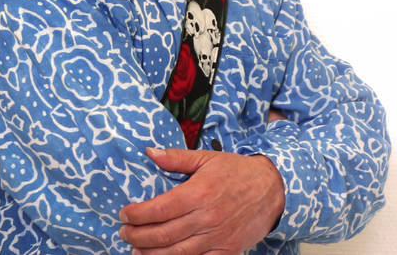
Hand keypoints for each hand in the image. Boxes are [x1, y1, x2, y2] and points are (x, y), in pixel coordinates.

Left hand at [119, 147, 284, 254]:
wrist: (271, 188)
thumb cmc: (237, 171)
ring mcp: (215, 238)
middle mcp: (205, 217)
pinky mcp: (225, 252)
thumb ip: (177, 158)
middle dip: (137, 235)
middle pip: (162, 235)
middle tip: (124, 232)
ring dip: (150, 253)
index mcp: (199, 192)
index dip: (137, 214)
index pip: (159, 209)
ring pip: (175, 254)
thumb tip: (150, 152)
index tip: (124, 213)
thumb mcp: (208, 158)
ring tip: (136, 248)